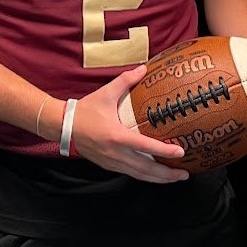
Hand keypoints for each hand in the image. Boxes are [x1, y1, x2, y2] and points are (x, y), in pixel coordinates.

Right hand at [71, 64, 190, 183]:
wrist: (63, 126)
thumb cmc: (85, 110)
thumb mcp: (106, 93)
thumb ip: (126, 80)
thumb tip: (144, 68)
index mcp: (116, 136)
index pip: (146, 146)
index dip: (164, 151)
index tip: (181, 152)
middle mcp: (115, 153)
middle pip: (145, 169)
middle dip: (166, 174)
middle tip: (184, 174)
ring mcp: (111, 161)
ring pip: (139, 175)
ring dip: (157, 179)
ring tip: (174, 178)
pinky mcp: (108, 165)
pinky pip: (130, 173)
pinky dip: (144, 176)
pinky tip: (154, 175)